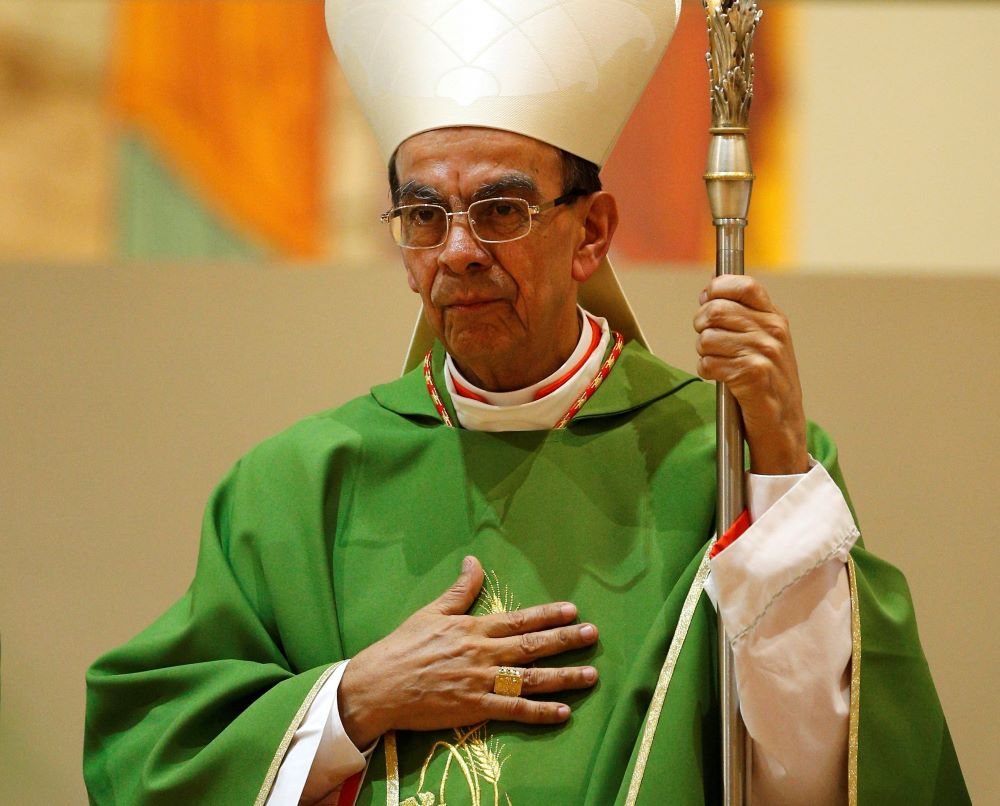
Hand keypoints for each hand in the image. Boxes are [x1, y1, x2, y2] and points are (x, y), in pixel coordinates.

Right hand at [338, 556, 598, 747]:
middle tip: (593, 635)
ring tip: (591, 675)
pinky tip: (563, 713)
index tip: (573, 611)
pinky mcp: (475, 709)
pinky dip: (540, 712)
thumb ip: (460, 590)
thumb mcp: (431, 611)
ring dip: (564, 677)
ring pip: (531, 679)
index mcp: (474, 629)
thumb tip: (473, 562)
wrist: (380, 686)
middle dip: (566, 640)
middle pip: (532, 646)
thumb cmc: (403, 647)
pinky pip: (514, 711)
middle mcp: (483, 654)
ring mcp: (482, 682)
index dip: (548, 615)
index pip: (519, 620)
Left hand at [694, 275, 808, 474]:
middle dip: (701, 325)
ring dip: (704, 353)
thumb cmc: (767, 383)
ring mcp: (764, 352)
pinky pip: (708, 363)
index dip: (717, 288)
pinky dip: (707, 372)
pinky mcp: (752, 374)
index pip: (743, 285)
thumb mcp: (765, 342)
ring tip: (718, 364)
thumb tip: (708, 290)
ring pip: (707, 338)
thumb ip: (742, 316)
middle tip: (706, 341)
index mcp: (774, 318)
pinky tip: (720, 379)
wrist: (783, 425)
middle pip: (716, 310)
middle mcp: (772, 331)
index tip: (706, 298)